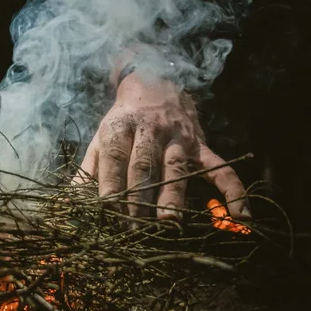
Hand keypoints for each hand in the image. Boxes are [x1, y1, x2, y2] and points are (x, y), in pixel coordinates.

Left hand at [77, 74, 248, 220]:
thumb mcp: (101, 138)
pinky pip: (221, 168)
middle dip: (139, 196)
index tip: (106, 211)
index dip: (111, 183)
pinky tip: (241, 217)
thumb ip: (88, 170)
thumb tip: (70, 204)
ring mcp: (180, 138)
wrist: (156, 84)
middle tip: (134, 226)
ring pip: (177, 167)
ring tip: (169, 223)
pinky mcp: (202, 146)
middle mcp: (150, 131)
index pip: (115, 157)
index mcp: (121, 127)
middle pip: (145, 164)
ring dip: (173, 196)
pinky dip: (234, 191)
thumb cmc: (123, 121)